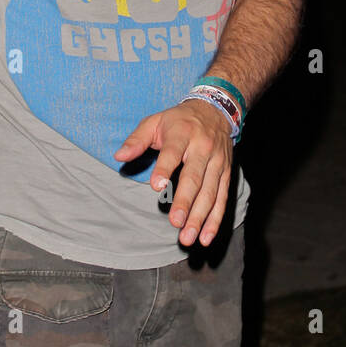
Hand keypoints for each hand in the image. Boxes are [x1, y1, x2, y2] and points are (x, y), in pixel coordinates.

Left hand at [115, 99, 233, 246]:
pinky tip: (205, 237)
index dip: (164, 168)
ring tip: (187, 237)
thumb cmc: (180, 120)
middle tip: (175, 222)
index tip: (156, 186)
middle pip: (194, 177)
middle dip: (185, 202)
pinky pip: (222, 198)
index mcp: (183, 133)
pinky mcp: (226, 173)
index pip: (173, 152)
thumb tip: (119, 156)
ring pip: (210, 193)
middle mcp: (202, 148)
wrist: (216, 110)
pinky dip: (215, 219)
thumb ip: (136, 140)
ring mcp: (217, 162)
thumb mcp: (155, 121)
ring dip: (200, 217)